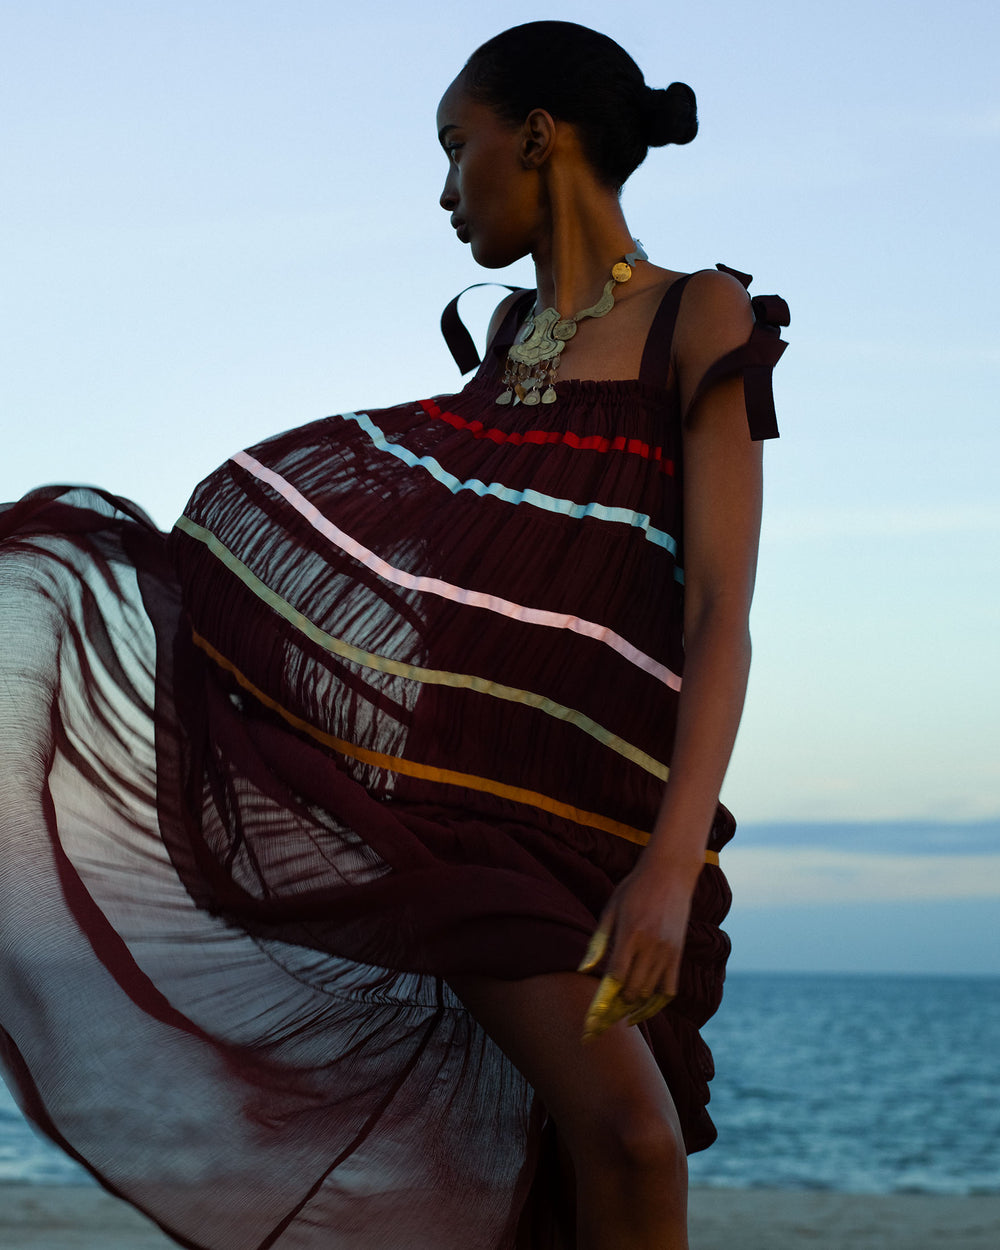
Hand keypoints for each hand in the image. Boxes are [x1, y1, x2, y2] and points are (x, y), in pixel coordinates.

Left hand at [576, 858, 696, 1041]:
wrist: (670, 872)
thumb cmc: (634, 888)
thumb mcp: (611, 908)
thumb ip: (598, 941)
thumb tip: (584, 970)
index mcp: (630, 932)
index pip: (615, 976)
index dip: (604, 999)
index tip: (593, 1015)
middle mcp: (651, 945)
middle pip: (633, 990)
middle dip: (617, 1007)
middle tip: (605, 1016)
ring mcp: (668, 950)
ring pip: (651, 993)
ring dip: (636, 1007)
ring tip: (622, 1013)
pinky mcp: (679, 953)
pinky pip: (670, 988)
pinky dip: (657, 1002)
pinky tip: (644, 1006)